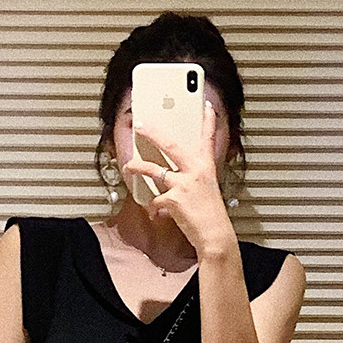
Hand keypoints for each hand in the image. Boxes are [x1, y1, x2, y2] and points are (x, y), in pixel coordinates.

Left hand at [125, 100, 236, 260]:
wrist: (214, 236)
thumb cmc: (211, 217)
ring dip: (137, 167)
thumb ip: (191, 181)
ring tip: (128, 166)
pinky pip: (156, 199)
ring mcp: (183, 183)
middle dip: (152, 133)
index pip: (208, 139)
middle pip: (170, 145)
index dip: (208, 121)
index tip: (206, 106)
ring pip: (153, 169)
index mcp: (206, 168)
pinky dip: (155, 207)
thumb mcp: (207, 192)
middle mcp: (195, 171)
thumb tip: (172, 182)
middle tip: (141, 125)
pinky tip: (157, 213)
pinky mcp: (173, 198)